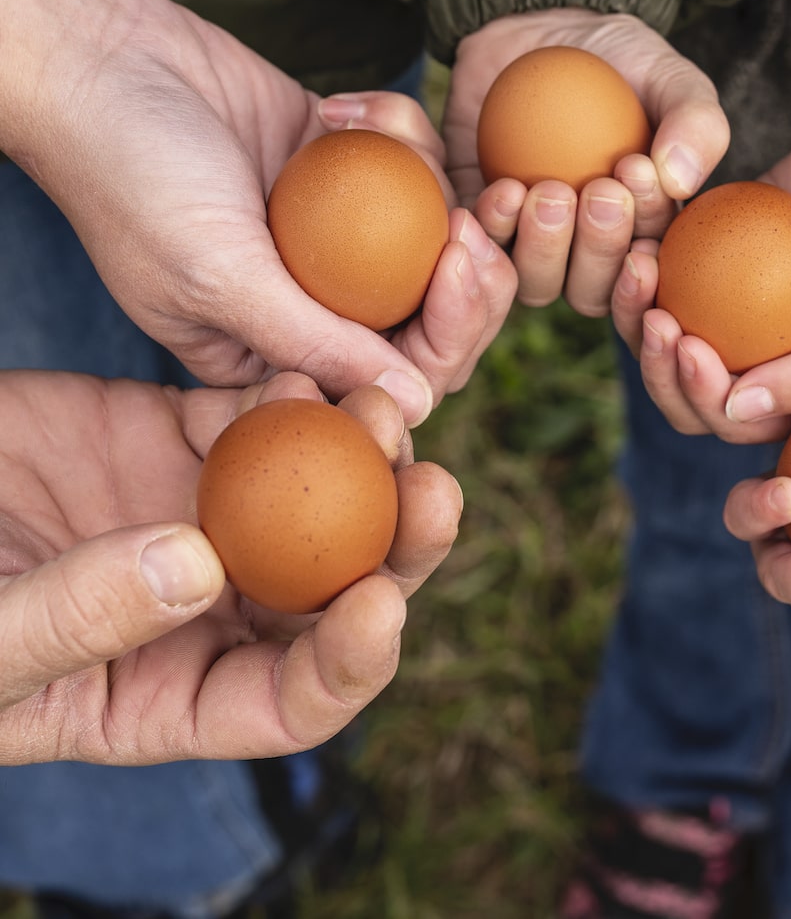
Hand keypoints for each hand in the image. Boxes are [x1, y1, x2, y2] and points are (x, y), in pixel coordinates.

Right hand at [0, 370, 460, 763]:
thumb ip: (78, 619)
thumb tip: (199, 569)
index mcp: (171, 691)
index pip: (289, 697)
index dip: (347, 665)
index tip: (380, 609)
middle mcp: (208, 606)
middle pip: (331, 588)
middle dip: (395, 547)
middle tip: (436, 492)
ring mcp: (198, 514)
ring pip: (313, 494)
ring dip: (364, 455)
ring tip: (388, 408)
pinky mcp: (176, 436)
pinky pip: (254, 417)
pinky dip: (291, 394)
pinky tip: (305, 369)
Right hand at [1, 0, 515, 419]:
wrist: (100, 61)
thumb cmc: (137, 179)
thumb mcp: (220, 277)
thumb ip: (315, 343)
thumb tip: (415, 409)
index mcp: (271, 352)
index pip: (380, 379)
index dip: (443, 340)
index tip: (459, 275)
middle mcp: (307, 298)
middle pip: (424, 316)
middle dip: (469, 279)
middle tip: (477, 226)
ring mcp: (330, 231)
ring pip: (430, 236)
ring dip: (439, 190)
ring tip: (412, 145)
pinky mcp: (341, 163)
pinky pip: (408, 162)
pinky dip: (398, 130)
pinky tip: (349, 107)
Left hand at [441, 9, 728, 315]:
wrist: (538, 34)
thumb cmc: (617, 59)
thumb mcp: (669, 77)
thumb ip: (695, 121)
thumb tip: (682, 183)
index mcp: (643, 233)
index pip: (650, 269)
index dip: (647, 249)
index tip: (641, 179)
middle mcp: (588, 252)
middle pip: (592, 293)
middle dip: (599, 250)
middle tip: (600, 188)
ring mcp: (532, 244)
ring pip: (538, 284)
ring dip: (545, 248)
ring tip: (550, 190)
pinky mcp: (485, 224)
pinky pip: (484, 248)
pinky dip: (495, 225)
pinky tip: (506, 189)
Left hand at [612, 131, 790, 439]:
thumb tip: (735, 411)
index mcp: (782, 403)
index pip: (726, 419)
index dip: (697, 394)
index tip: (689, 344)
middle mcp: (743, 371)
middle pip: (678, 392)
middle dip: (656, 365)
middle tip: (655, 317)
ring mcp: (714, 324)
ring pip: (654, 339)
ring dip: (633, 315)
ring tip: (638, 272)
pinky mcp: (693, 276)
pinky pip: (653, 283)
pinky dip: (638, 269)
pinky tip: (638, 244)